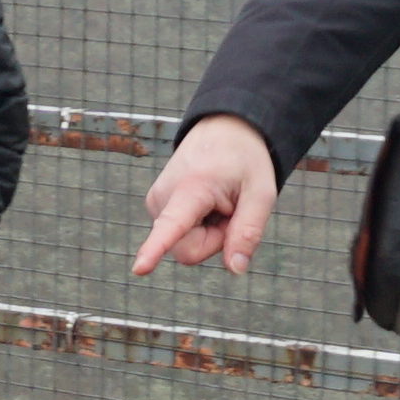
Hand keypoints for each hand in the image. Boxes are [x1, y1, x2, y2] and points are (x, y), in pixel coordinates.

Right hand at [134, 115, 281, 277]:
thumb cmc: (245, 161)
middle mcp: (163, 196)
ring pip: (184, 245)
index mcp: (191, 189)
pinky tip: (207, 203)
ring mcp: (155, 202)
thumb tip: (236, 269)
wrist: (223, 130)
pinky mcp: (155, 206)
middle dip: (216, 241)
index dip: (155, 249)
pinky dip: (198, 227)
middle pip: (190, 251)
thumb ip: (249, 232)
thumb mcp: (261, 193)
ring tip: (219, 202)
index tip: (139, 269)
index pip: (172, 225)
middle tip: (230, 210)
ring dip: (208, 232)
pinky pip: (180, 236)